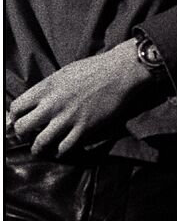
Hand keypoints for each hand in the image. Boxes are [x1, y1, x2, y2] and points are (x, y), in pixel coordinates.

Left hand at [6, 42, 155, 156]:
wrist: (119, 72)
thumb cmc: (93, 69)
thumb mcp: (63, 73)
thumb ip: (47, 89)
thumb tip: (36, 102)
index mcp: (45, 88)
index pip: (16, 108)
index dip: (13, 117)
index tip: (17, 120)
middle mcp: (52, 104)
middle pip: (22, 127)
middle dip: (22, 134)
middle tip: (27, 135)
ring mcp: (67, 118)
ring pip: (40, 142)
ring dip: (38, 148)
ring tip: (40, 149)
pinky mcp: (84, 128)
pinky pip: (64, 147)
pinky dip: (60, 152)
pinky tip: (61, 150)